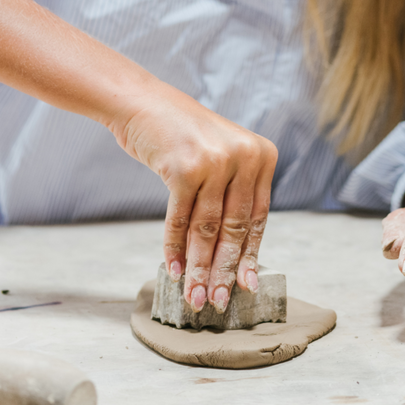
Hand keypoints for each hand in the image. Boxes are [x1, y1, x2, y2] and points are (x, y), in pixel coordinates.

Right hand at [111, 86, 277, 314]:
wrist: (142, 103)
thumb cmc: (181, 136)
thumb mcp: (221, 157)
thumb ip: (233, 195)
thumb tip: (235, 258)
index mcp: (262, 154)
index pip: (259, 217)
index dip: (250, 255)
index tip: (246, 286)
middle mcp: (245, 156)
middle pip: (235, 227)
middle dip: (224, 270)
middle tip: (217, 300)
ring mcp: (215, 161)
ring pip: (207, 229)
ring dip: (199, 268)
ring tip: (194, 295)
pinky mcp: (185, 168)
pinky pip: (180, 219)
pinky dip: (175, 248)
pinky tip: (172, 269)